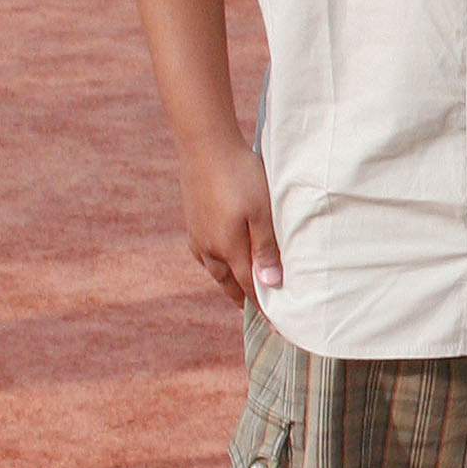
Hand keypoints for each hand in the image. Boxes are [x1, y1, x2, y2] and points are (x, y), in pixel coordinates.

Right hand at [178, 129, 281, 306]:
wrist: (204, 146)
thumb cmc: (240, 177)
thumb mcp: (262, 213)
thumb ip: (266, 249)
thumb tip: (270, 285)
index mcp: (228, 249)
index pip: (249, 287)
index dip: (262, 305)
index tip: (274, 321)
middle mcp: (208, 247)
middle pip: (228, 281)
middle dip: (241, 297)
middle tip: (254, 310)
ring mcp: (197, 233)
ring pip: (212, 267)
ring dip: (226, 280)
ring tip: (236, 287)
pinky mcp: (192, 219)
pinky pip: (202, 252)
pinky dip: (213, 262)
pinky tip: (215, 256)